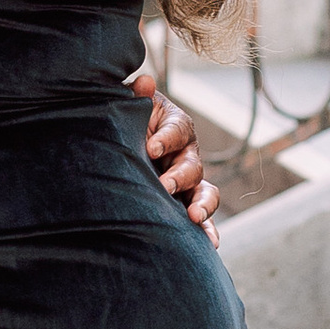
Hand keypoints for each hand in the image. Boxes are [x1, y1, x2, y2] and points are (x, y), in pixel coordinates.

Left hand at [131, 66, 220, 228]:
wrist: (118, 145)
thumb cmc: (124, 122)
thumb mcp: (127, 106)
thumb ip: (134, 96)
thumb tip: (144, 83)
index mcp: (175, 126)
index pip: (176, 130)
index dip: (167, 138)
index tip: (152, 147)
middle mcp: (187, 154)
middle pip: (192, 165)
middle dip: (181, 176)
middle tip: (165, 186)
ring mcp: (189, 183)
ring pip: (205, 193)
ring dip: (203, 206)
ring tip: (194, 217)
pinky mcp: (185, 205)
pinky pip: (202, 219)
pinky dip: (209, 231)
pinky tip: (211, 245)